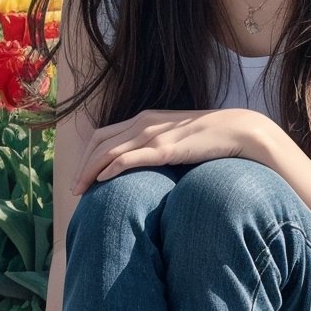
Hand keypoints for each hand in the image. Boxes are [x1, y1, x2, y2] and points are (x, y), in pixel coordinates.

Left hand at [71, 108, 265, 195]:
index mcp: (144, 119)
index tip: (81, 176)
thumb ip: (157, 148)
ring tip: (80, 190)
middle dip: (82, 165)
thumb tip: (144, 167)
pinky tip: (101, 182)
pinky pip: (130, 158)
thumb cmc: (208, 139)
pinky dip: (111, 168)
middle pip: (99, 143)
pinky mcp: (164, 148)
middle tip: (74, 188)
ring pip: (109, 151)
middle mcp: (143, 122)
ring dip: (90, 171)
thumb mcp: (175, 140)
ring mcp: (153, 134)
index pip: (103, 135)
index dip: (87, 155)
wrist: (237, 131)